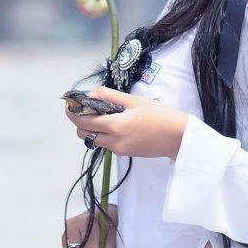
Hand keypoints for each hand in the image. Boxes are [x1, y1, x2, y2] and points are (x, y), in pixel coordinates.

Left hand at [65, 86, 189, 158]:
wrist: (178, 137)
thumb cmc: (160, 115)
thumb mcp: (134, 100)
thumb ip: (109, 96)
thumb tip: (89, 94)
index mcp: (116, 126)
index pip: (83, 121)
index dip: (72, 112)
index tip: (69, 103)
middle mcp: (114, 141)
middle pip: (84, 133)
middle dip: (80, 121)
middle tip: (86, 107)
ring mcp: (118, 150)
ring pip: (94, 139)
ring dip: (91, 128)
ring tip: (102, 114)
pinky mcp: (124, 154)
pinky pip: (106, 143)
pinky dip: (104, 133)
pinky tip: (115, 122)